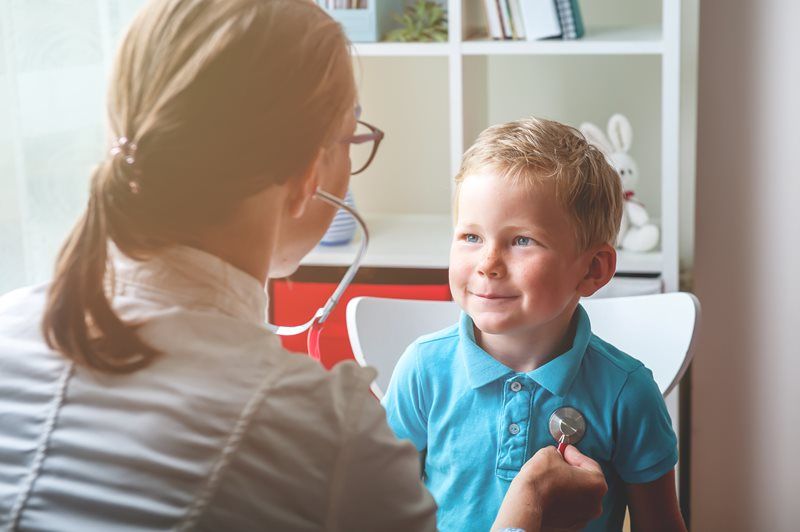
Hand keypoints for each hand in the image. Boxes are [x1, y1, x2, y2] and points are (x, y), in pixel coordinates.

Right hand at [492, 445, 606, 531]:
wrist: (525, 504)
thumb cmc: (540, 481)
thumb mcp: (550, 453)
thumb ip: (560, 454)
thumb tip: (558, 457)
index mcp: (596, 483)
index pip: (588, 463)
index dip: (574, 454)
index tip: (565, 451)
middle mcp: (595, 503)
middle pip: (585, 481)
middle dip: (572, 472)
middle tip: (558, 464)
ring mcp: (584, 517)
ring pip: (578, 497)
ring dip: (568, 488)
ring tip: (551, 480)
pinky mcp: (571, 526)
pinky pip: (569, 509)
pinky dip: (562, 501)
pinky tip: (549, 494)